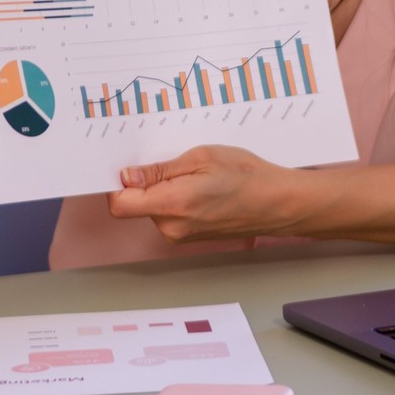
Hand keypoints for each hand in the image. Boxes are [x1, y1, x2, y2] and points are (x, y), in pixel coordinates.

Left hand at [107, 145, 308, 243]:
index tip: (129, 166)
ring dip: (164, 190)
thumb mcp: (201, 157)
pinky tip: (201, 187)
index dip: (118, 184)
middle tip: (175, 162)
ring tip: (196, 175)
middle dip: (147, 182)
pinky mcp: (188, 236)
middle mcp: (171, 226)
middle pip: (136, 204)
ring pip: (153, 208)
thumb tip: (126, 177)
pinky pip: (169, 215)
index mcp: (172, 204)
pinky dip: (176, 199)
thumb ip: (159, 170)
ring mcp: (180, 235)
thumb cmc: (245, 176)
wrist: (277, 203)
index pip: (120, 204)